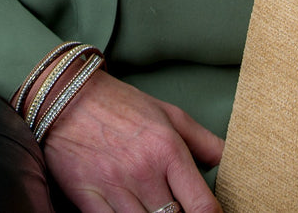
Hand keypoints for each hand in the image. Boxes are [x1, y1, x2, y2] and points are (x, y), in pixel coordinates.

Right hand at [41, 69, 223, 212]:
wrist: (66, 96)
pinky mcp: (87, 198)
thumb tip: (231, 164)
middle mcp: (143, 171)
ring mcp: (114, 187)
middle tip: (178, 209)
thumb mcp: (169, 114)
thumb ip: (204, 142)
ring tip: (155, 212)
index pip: (203, 206)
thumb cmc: (121, 105)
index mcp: (168, 149)